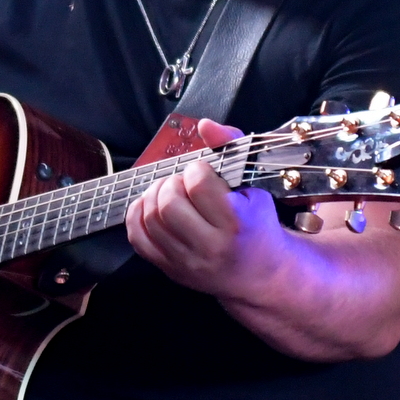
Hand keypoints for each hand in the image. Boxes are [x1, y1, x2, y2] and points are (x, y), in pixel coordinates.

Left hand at [125, 118, 283, 296]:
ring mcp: (187, 262)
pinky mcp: (171, 270)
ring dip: (155, 195)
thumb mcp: (253, 183)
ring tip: (170, 193)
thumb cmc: (257, 224)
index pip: (198, 184)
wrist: (262, 274)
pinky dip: (137, 216)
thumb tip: (205, 125)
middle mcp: (210, 247)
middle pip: (169, 204)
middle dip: (172, 183)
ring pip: (151, 219)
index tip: (203, 173)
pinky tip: (151, 206)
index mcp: (235, 223)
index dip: (196, 170)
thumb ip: (230, 147)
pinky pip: (139, 239)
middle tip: (184, 183)